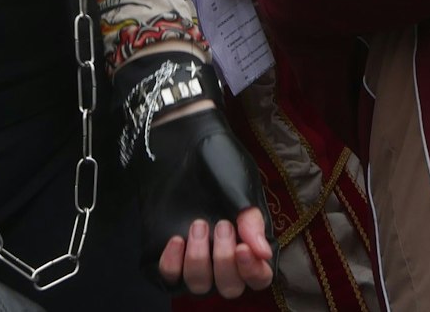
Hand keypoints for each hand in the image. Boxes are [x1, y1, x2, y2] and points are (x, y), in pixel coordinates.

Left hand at [131, 81, 275, 295]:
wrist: (183, 142)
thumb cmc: (219, 161)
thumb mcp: (240, 188)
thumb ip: (251, 220)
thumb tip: (263, 253)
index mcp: (248, 242)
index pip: (258, 278)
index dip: (253, 272)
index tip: (242, 248)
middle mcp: (222, 256)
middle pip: (229, 288)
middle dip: (224, 262)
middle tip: (221, 225)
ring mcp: (194, 256)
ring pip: (199, 286)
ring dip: (199, 262)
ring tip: (197, 225)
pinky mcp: (165, 252)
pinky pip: (168, 279)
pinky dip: (172, 265)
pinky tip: (175, 239)